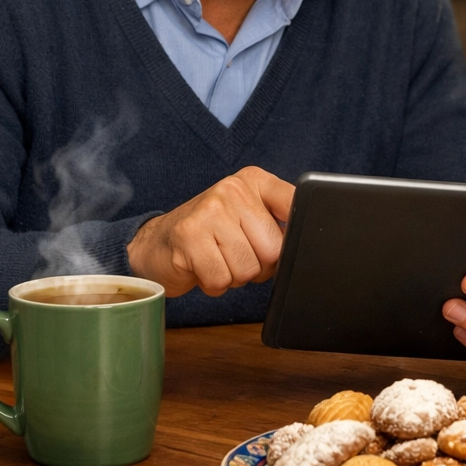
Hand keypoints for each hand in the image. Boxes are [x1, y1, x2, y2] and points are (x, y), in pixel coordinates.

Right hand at [126, 166, 293, 297]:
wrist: (158, 242)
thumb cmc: (213, 234)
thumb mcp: (248, 216)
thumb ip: (279, 223)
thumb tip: (307, 245)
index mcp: (254, 181)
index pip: (295, 204)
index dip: (294, 236)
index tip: (283, 245)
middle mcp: (232, 189)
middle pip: (273, 249)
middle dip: (260, 266)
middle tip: (239, 257)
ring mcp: (209, 211)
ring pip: (247, 268)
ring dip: (235, 277)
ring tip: (219, 260)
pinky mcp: (189, 237)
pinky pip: (221, 279)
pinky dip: (215, 284)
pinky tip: (204, 268)